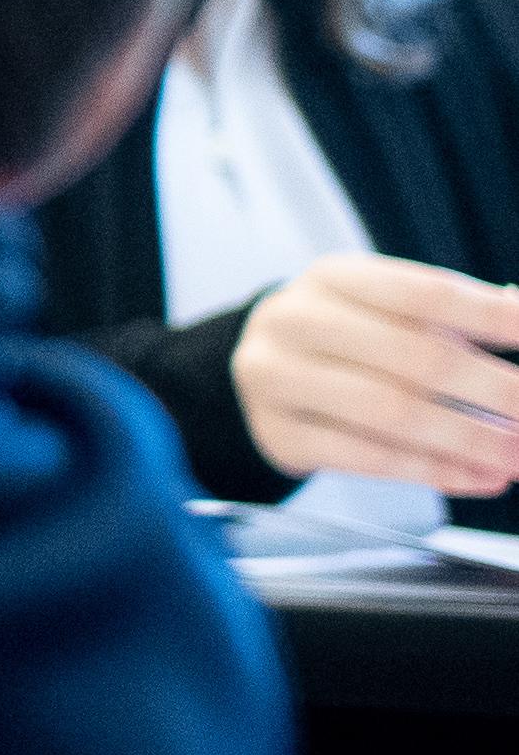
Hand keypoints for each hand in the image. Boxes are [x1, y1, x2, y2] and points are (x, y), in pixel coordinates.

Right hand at [231, 253, 518, 493]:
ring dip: (472, 440)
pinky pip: (367, 459)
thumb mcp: (383, 310)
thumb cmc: (344, 340)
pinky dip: (434, 471)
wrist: (260, 373)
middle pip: (414, 357)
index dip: (493, 317)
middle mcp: (297, 320)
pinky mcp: (279, 434)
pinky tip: (481, 477)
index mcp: (334, 277)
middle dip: (495, 390)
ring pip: (391, 413)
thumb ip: (455, 319)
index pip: (425, 293)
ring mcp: (278, 378)